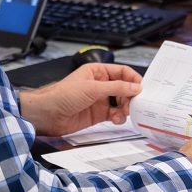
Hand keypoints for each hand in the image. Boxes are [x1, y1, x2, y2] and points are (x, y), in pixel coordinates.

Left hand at [19, 63, 142, 136]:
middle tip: (135, 103)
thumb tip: (135, 87)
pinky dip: (119, 117)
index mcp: (97, 72)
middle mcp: (100, 84)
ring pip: (121, 103)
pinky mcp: (98, 114)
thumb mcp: (92, 88)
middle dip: (131, 96)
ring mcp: (99, 100)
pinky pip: (115, 114)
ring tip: (124, 113)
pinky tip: (117, 119)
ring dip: (126, 108)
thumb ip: (116, 88)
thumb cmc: (63, 95)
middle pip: (124, 88)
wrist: (49, 115)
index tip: (142, 87)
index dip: (133, 78)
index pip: (121, 72)